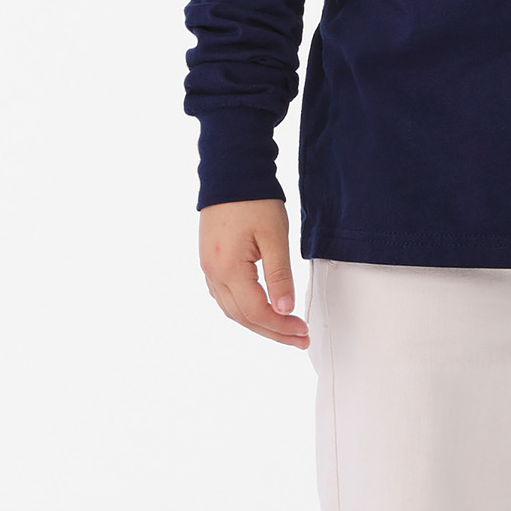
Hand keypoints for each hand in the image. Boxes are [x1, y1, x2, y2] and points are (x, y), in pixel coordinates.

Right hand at [198, 199, 309, 347]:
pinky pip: (225, 296)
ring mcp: (208, 268)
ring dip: (258, 323)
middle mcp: (213, 273)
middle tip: (299, 338)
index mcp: (228, 268)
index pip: (256, 312)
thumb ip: (280, 275)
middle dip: (273, 331)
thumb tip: (285, 309)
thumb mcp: (274, 236)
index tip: (302, 331)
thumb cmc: (254, 199)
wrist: (231, 172)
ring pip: (232, 310)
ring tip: (284, 328)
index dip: (281, 326)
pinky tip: (260, 310)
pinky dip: (244, 309)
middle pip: (243, 317)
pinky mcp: (210, 261)